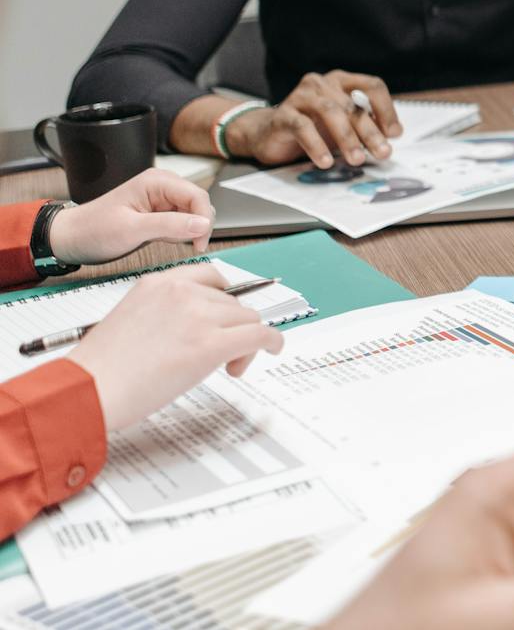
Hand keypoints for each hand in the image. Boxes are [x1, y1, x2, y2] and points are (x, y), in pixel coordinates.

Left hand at [48, 169, 214, 262]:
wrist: (71, 239)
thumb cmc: (93, 230)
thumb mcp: (132, 230)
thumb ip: (170, 225)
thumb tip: (203, 224)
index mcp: (156, 181)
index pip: (197, 195)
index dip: (204, 219)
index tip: (199, 242)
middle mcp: (162, 187)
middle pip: (199, 204)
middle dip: (198, 226)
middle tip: (190, 246)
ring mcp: (162, 200)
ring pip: (194, 214)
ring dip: (189, 231)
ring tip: (170, 243)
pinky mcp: (160, 214)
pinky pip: (183, 222)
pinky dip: (181, 234)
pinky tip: (167, 241)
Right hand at [65, 263, 284, 430]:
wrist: (87, 390)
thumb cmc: (101, 369)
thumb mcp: (131, 321)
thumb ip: (166, 314)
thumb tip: (195, 329)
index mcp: (158, 284)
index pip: (210, 277)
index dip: (225, 298)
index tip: (227, 315)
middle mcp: (181, 293)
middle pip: (232, 303)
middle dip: (233, 328)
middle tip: (223, 356)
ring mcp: (198, 316)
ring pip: (247, 320)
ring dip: (245, 342)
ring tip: (228, 367)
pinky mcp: (210, 345)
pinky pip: (260, 335)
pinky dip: (272, 341)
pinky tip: (273, 350)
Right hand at [226, 71, 400, 168]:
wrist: (267, 133)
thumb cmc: (313, 128)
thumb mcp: (344, 125)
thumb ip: (365, 125)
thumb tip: (392, 135)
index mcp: (342, 81)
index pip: (372, 86)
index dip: (386, 109)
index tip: (395, 134)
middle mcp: (322, 84)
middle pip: (353, 105)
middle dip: (371, 131)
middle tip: (383, 152)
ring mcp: (301, 96)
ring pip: (330, 112)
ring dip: (347, 138)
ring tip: (357, 160)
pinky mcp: (283, 115)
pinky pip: (302, 127)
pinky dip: (317, 145)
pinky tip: (326, 162)